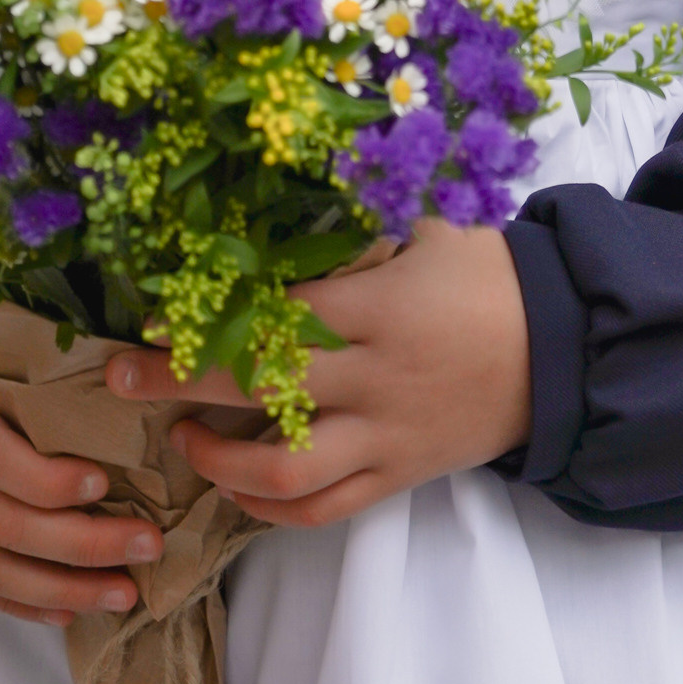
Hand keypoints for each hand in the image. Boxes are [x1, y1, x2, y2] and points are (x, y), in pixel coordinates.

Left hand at [105, 220, 531, 529]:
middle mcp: (374, 380)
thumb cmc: (487, 276)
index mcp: (378, 309)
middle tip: (120, 377)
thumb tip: (285, 172)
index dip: (207, 323)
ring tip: (181, 437)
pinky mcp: (397, 477)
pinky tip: (234, 487)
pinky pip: (324, 511)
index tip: (149, 319)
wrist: (563, 351)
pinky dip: (270, 509)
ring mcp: (385, 437)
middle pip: (261, 391)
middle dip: (179, 384)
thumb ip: (358, 214)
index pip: (275, 317)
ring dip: (219, 463)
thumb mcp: (428, 226)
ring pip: (286, 473)